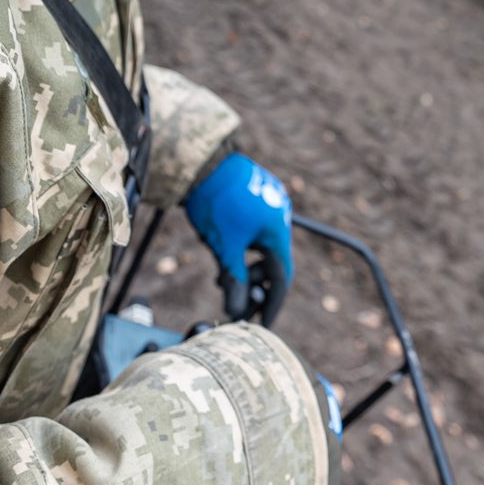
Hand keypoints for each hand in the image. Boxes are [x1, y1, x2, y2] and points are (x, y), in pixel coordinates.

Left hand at [183, 152, 293, 322]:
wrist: (202, 161)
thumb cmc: (214, 203)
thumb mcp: (224, 248)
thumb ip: (234, 281)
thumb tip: (236, 312)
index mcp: (278, 230)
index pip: (281, 277)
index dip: (272, 303)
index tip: (263, 323)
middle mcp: (280, 217)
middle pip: (272, 262)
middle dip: (253, 285)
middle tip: (234, 302)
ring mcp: (270, 204)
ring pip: (262, 247)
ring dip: (245, 267)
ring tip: (222, 276)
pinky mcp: (258, 196)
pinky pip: (256, 231)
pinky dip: (244, 248)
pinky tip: (225, 253)